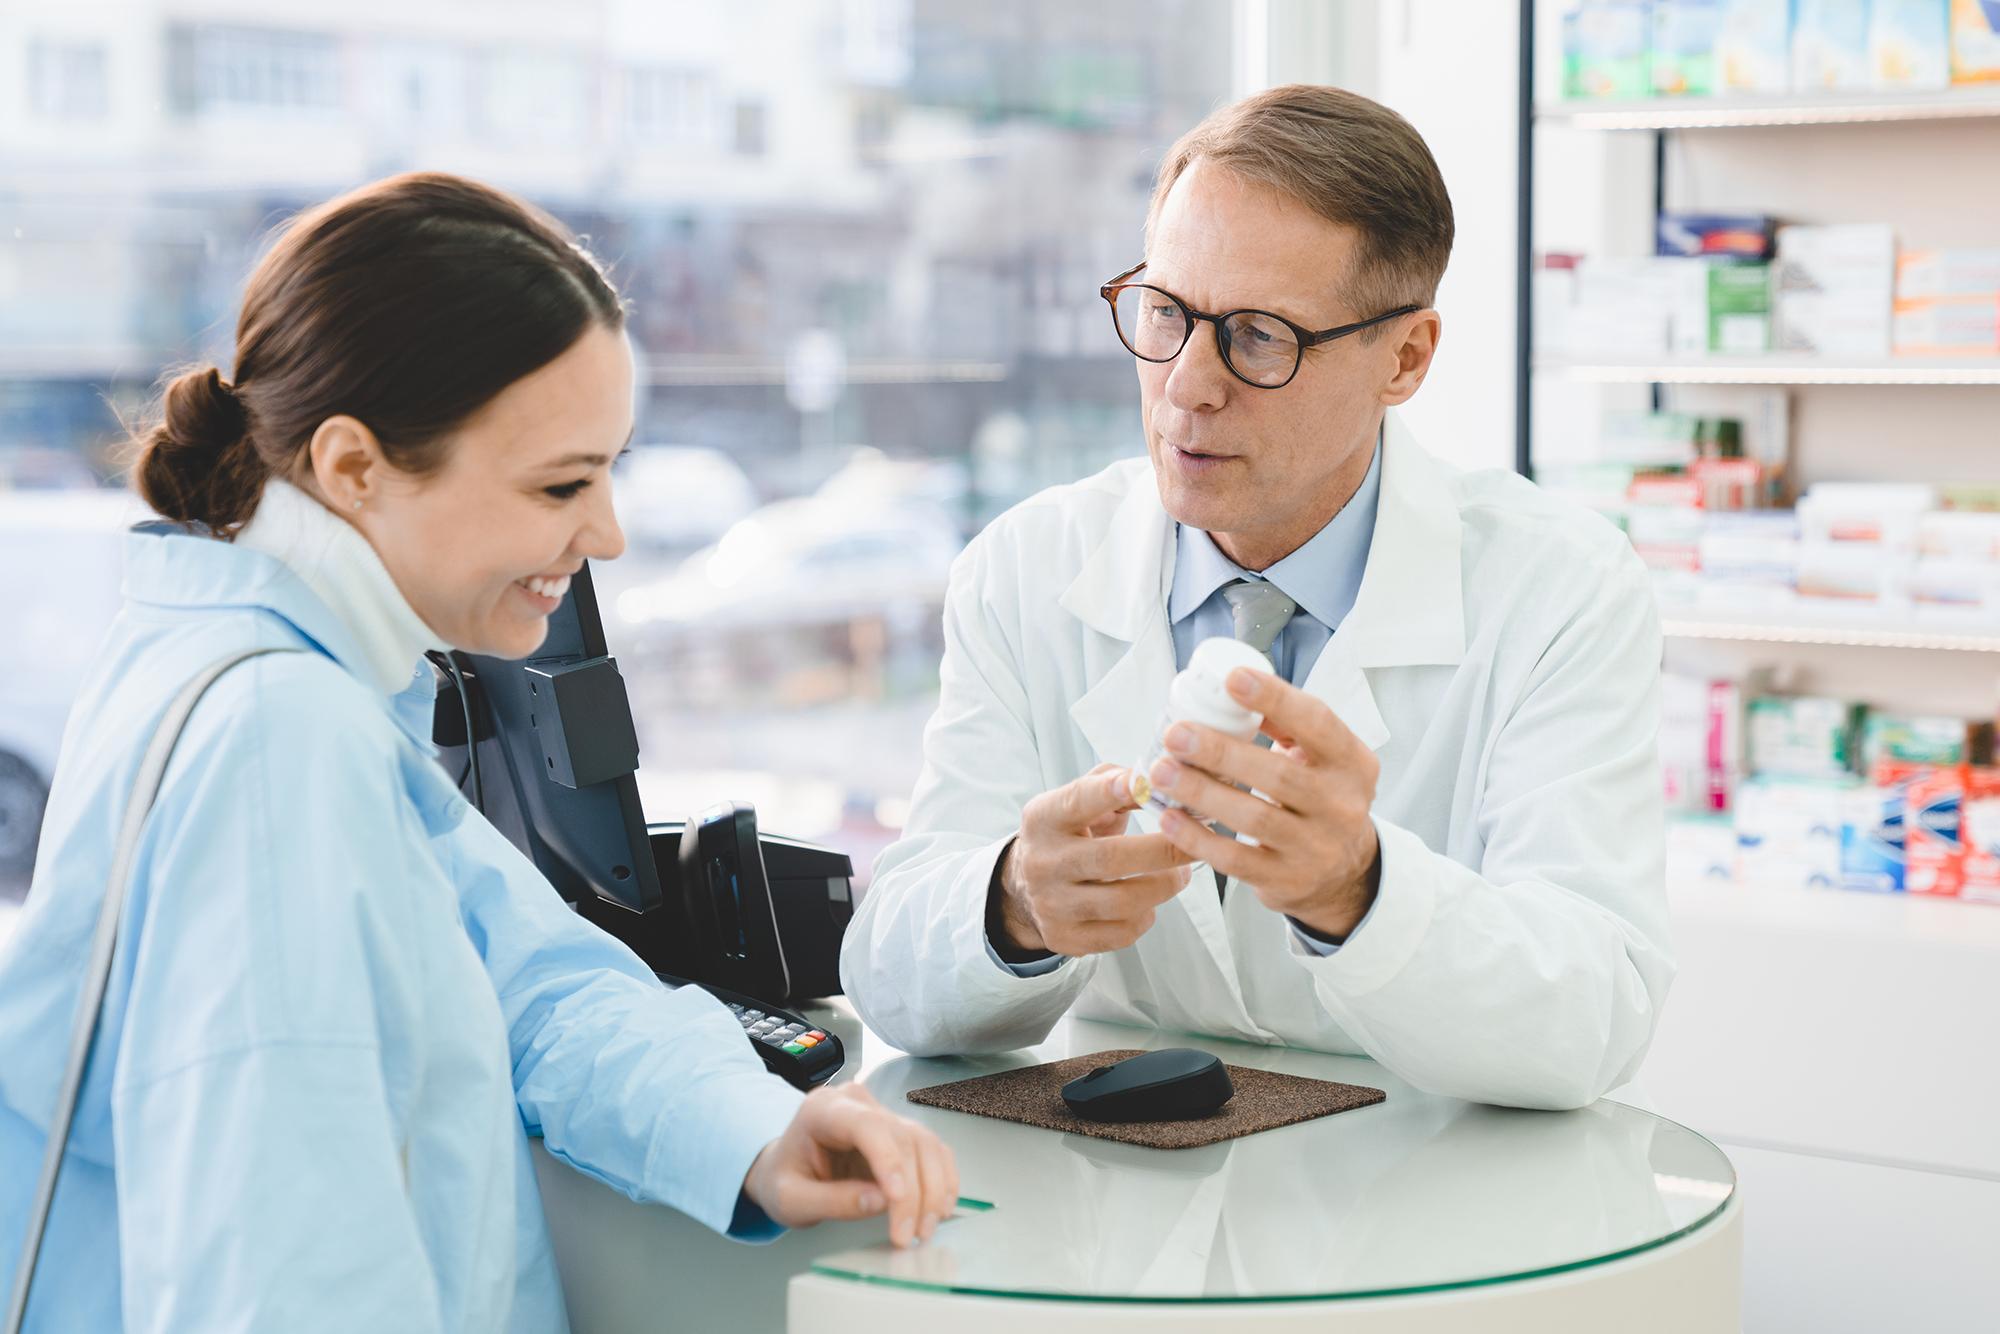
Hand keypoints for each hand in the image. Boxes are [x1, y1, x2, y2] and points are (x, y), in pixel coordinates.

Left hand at [742, 1082, 958, 1248]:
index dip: (888, 1160)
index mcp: (823, 1109)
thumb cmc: (784, 1178)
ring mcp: (884, 1114)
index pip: (866, 1125)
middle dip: (912, 1191)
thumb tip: (880, 1202)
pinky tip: (940, 1208)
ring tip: (924, 1229)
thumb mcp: (791, 1200)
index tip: (896, 1200)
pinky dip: (942, 1180)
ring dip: (933, 1189)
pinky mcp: (902, 1133)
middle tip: (908, 1235)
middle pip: (901, 1138)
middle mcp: (859, 1104)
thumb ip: (831, 1200)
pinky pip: (933, 1150)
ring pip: (924, 1143)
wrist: (786, 1168)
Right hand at [994, 763, 1194, 956]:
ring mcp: (1051, 904)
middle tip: (1196, 843)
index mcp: (1045, 819)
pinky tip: (1149, 901)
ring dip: (1164, 886)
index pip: (1080, 801)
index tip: (1148, 783)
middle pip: (1111, 858)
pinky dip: (1146, 916)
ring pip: (1122, 902)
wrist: (1026, 886)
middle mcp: (1044, 862)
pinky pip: (1121, 933)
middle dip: (1163, 850)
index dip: (1113, 792)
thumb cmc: (1070, 834)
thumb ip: (1115, 782)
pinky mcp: (1065, 937)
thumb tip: (1160, 781)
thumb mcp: (1078, 801)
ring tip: (1181, 873)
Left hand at [1146, 669, 1380, 939]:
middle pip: (1278, 775)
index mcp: (1352, 763)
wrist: (1345, 872)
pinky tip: (1170, 817)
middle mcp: (1341, 805)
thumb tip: (1230, 690)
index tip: (1232, 679)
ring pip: (1254, 819)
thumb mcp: (1323, 760)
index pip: (1317, 723)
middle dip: (1221, 752)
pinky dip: (1198, 838)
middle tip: (1176, 735)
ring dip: (1202, 793)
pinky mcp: (1286, 880)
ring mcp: (1316, 848)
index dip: (1276, 699)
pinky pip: (1236, 860)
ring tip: (1162, 772)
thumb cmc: (1321, 799)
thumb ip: (1288, 725)